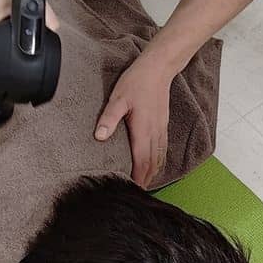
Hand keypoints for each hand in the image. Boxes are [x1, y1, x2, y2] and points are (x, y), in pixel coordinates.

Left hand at [95, 53, 172, 188]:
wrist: (159, 69)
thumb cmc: (137, 82)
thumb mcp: (118, 99)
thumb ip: (109, 118)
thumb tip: (99, 137)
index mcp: (143, 130)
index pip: (142, 161)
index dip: (138, 177)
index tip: (132, 189)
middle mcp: (155, 133)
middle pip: (152, 164)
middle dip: (145, 180)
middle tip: (137, 193)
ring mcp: (161, 129)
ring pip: (159, 157)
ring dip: (153, 172)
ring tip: (145, 184)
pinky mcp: (163, 124)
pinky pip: (162, 148)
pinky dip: (158, 161)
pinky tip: (154, 164)